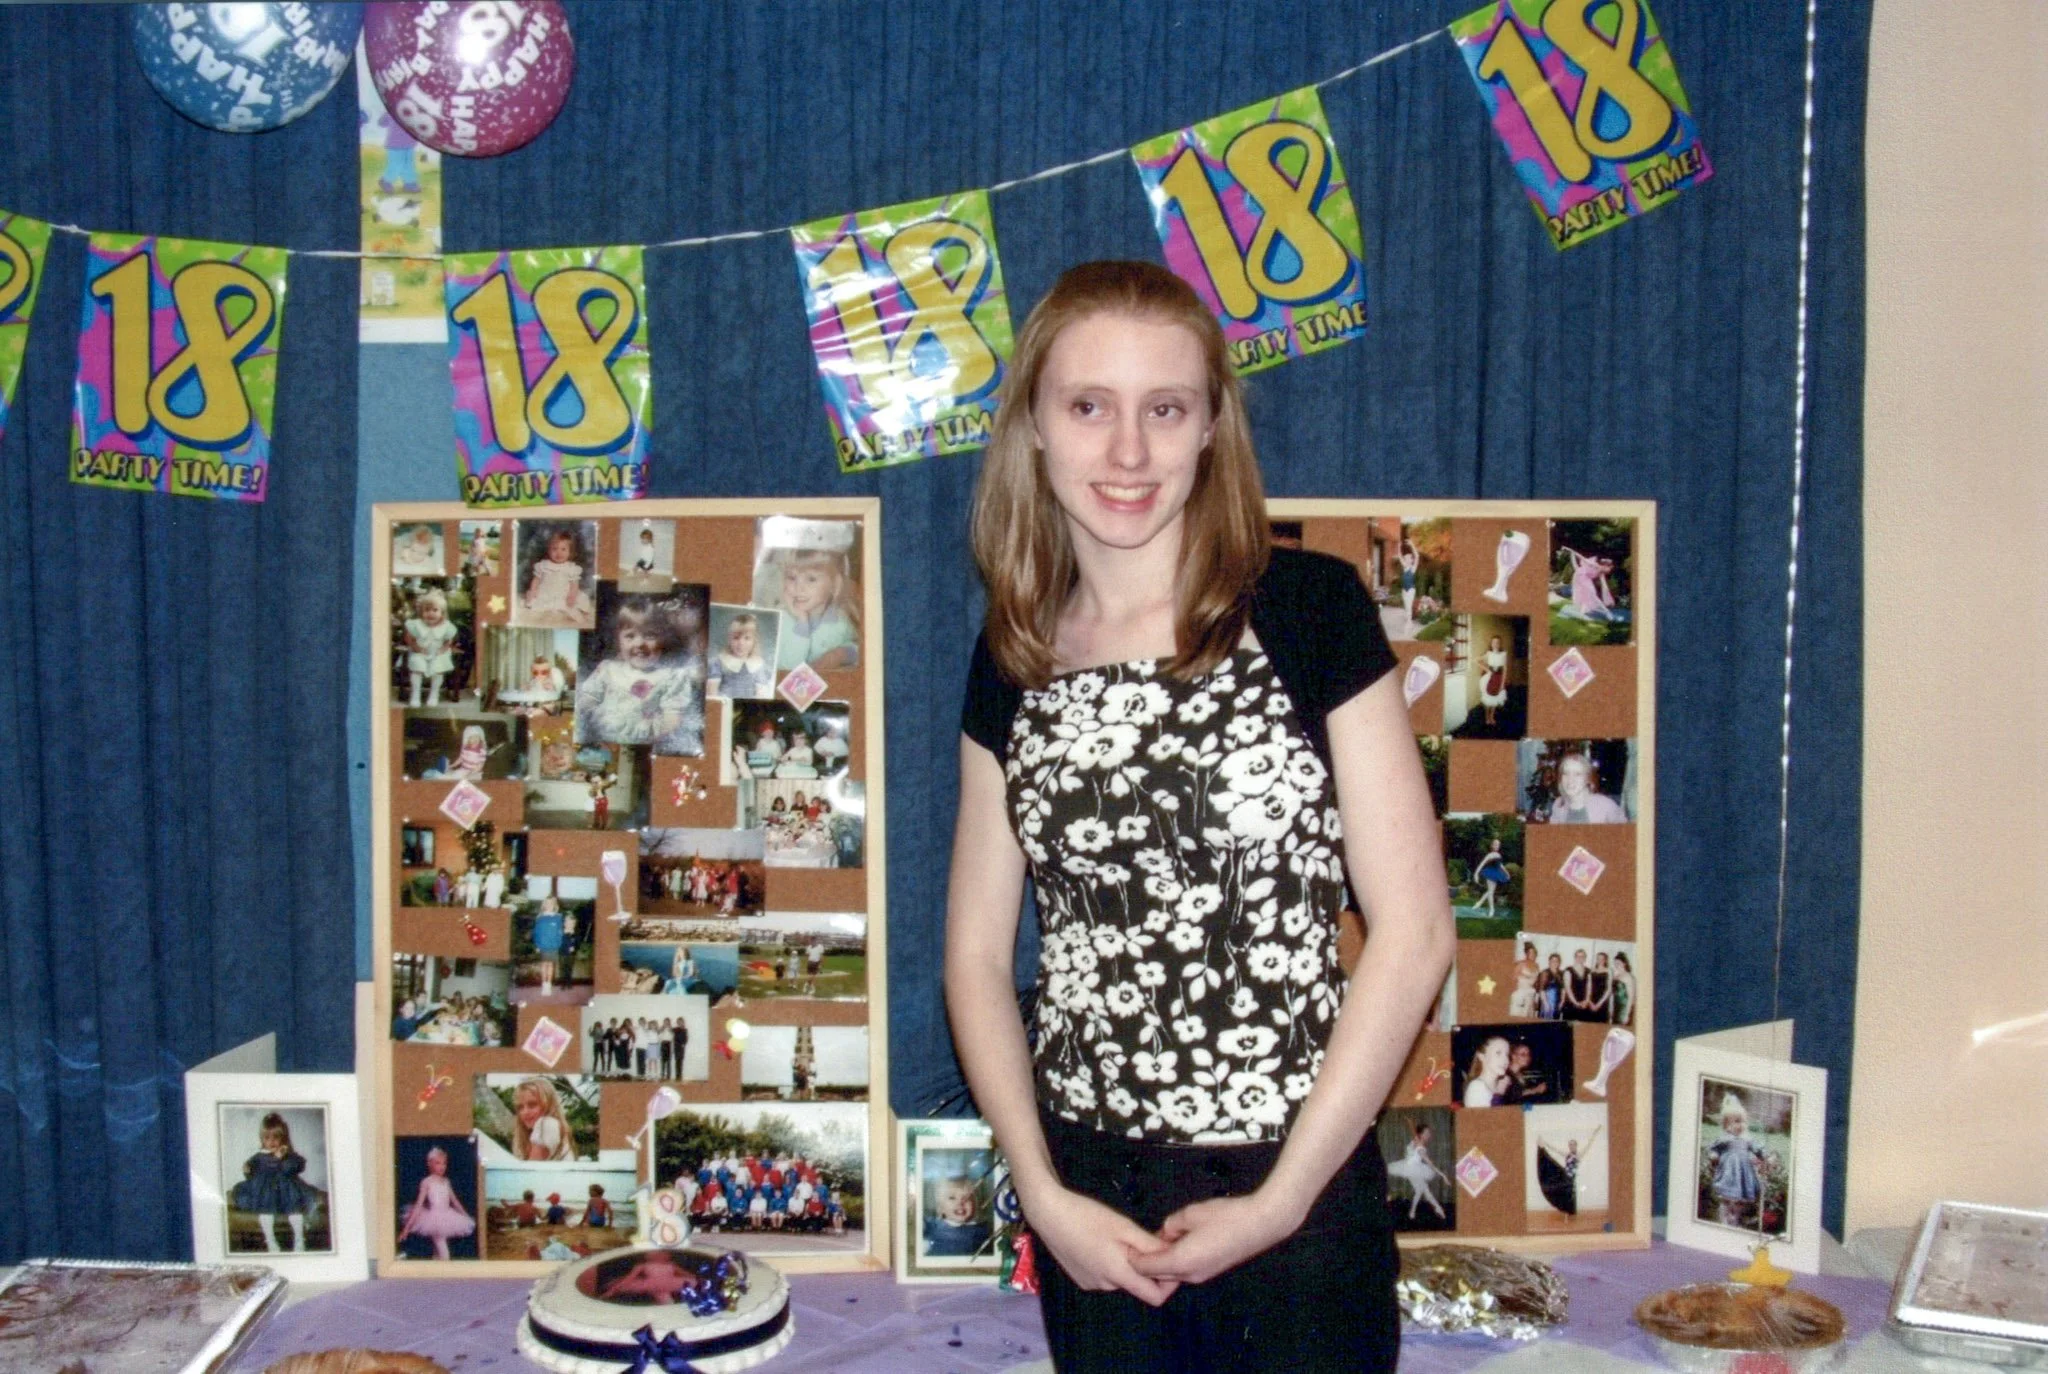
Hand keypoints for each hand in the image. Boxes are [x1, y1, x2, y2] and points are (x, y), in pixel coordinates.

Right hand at [1022, 1183, 1178, 1306]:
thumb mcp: (1123, 1226)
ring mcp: (1090, 1284)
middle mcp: (1105, 1286)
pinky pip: (1104, 1275)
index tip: (1169, 1261)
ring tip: (1114, 1236)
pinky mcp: (1080, 1278)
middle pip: (1136, 1284)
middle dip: (1143, 1266)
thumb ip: (1149, 1245)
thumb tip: (1172, 1256)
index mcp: (1118, 1274)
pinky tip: (1098, 1241)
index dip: (1168, 1283)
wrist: (1048, 1213)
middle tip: (1139, 1238)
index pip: (1155, 1297)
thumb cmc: (1087, 1216)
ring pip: (1119, 1278)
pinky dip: (1108, 1263)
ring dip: (1124, 1263)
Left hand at [1130, 1189, 1305, 1286]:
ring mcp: (1202, 1275)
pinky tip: (1179, 1241)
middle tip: (1136, 1243)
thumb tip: (1165, 1232)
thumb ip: (1172, 1224)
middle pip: (1158, 1274)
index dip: (1133, 1256)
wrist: (1261, 1224)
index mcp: (1181, 1262)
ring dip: (1163, 1260)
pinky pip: (1186, 1269)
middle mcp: (1190, 1275)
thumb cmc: (1227, 1217)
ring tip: (1158, 1239)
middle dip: (1147, 1260)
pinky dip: (1177, 1259)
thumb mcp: (1191, 1213)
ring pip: (1172, 1273)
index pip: (1146, 1267)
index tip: (1124, 1245)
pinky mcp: (1212, 1270)